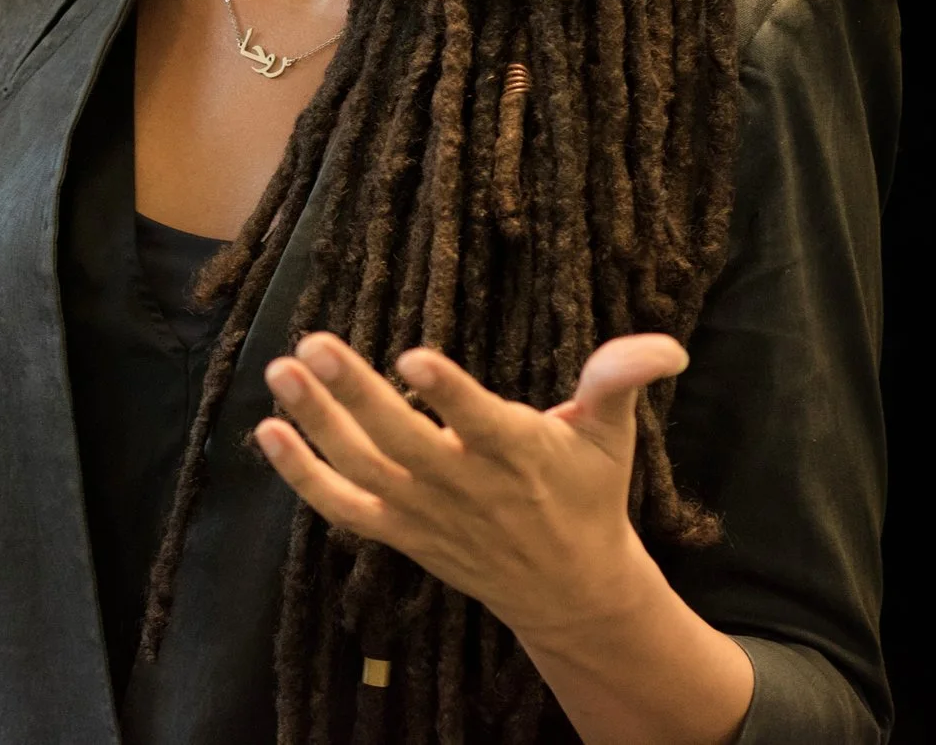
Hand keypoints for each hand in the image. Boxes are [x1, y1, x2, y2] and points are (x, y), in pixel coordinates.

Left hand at [255, 330, 689, 638]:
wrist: (569, 592)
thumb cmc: (587, 495)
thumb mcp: (611, 435)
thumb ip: (620, 380)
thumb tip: (668, 344)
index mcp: (519, 454)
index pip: (479, 423)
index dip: (447, 392)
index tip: (412, 357)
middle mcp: (466, 486)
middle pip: (403, 443)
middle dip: (356, 395)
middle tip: (315, 344)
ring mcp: (426, 513)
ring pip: (364, 471)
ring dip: (317, 424)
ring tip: (282, 372)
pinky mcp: (401, 531)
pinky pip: (343, 509)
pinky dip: (303, 476)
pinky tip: (267, 432)